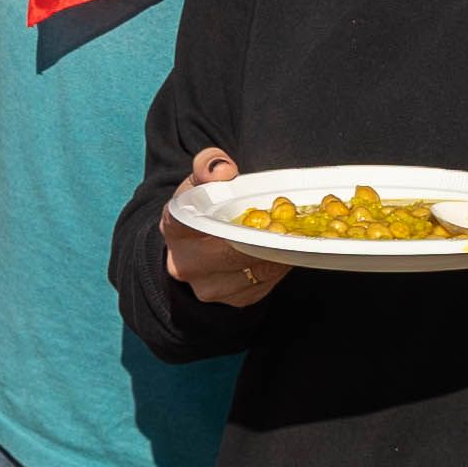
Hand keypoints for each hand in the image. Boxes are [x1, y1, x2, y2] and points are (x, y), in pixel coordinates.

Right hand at [160, 148, 290, 308]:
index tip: (252, 209)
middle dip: (262, 238)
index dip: (222, 214)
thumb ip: (209, 165)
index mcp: (175, 227)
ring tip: (292, 235)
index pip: (189, 220)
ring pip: (253, 272)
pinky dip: (280, 267)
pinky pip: (265, 285)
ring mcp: (209, 287)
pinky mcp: (234, 301)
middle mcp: (186, 263)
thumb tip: (223, 169)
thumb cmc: (203, 209)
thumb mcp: (201, 182)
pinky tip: (286, 250)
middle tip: (288, 224)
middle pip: (231, 252)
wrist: (197, 247)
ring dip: (277, 254)